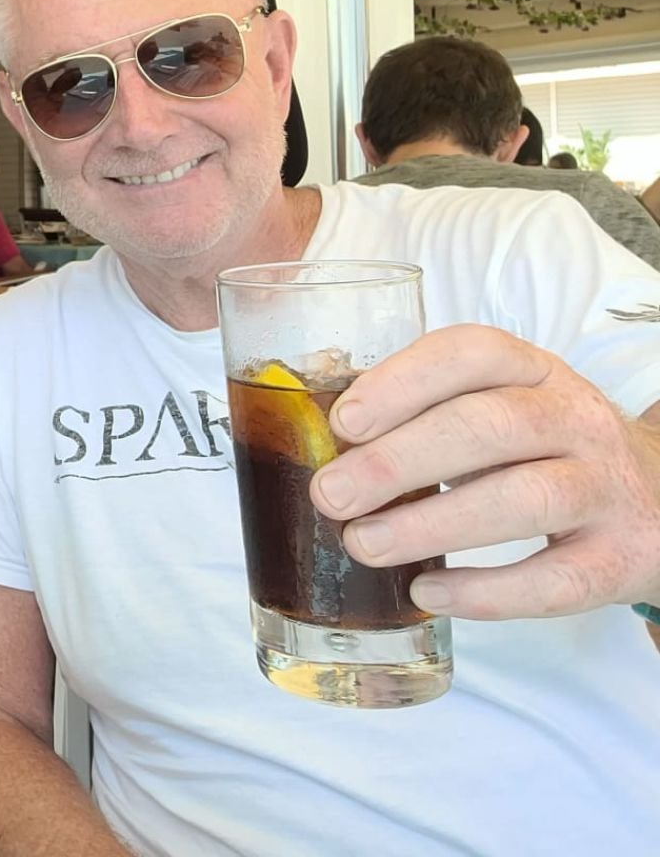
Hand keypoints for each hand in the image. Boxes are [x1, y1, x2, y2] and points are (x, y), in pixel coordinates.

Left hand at [310, 324, 659, 619]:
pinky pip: (557, 579)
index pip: (473, 353)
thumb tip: (320, 448)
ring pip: (525, 499)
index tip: (343, 421)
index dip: (403, 382)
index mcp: (534, 371)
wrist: (657, 501)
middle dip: (399, 460)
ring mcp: (607, 488)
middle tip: (330, 495)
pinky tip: (428, 593)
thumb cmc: (542, 451)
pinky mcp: (623, 558)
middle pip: (490, 427)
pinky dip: (487, 592)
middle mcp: (577, 419)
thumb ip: (426, 415)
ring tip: (363, 544)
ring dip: (433, 525)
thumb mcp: (497, 408)